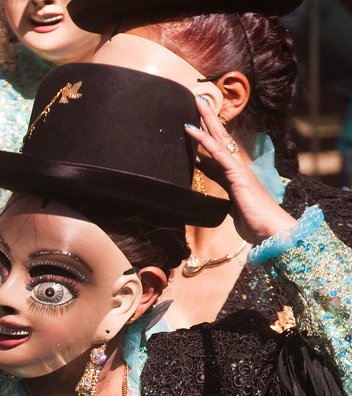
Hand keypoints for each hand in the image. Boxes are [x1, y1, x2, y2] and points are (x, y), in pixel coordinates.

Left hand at [184, 95, 295, 244]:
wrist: (270, 230)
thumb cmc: (253, 221)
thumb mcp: (232, 205)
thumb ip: (223, 194)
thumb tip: (211, 192)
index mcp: (234, 175)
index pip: (216, 151)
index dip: (205, 137)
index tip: (194, 125)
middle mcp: (236, 167)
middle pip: (219, 137)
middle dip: (208, 119)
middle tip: (198, 100)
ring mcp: (237, 168)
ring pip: (219, 138)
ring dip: (207, 120)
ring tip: (197, 102)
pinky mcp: (236, 174)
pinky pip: (216, 152)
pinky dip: (203, 139)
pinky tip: (191, 128)